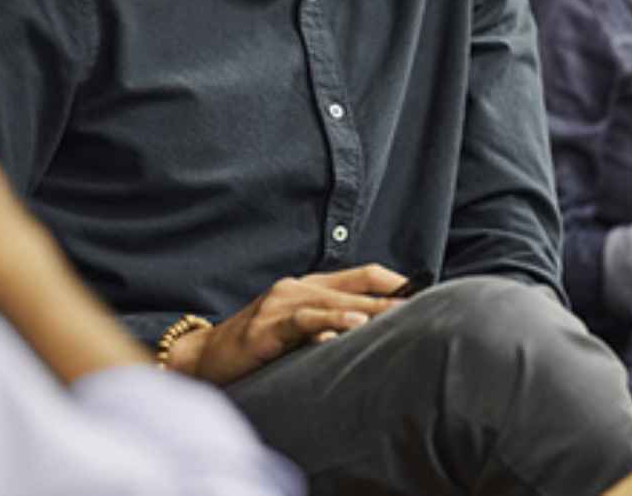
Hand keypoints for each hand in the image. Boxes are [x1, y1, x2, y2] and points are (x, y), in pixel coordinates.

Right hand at [170, 264, 406, 384]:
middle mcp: (298, 287)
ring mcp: (281, 303)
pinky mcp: (268, 325)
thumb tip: (374, 333)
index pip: (363, 274)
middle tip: (425, 305)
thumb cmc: (256, 346)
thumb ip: (330, 326)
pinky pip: (305, 320)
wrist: (205, 358)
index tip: (424, 294)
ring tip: (400, 314)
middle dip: (392, 296)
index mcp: (309, 286)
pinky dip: (331, 321)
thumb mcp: (297, 330)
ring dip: (370, 308)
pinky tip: (354, 326)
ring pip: (335, 300)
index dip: (395, 282)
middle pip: (356, 285)